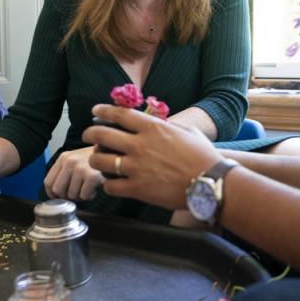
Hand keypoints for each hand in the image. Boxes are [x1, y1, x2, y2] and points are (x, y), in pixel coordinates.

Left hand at [44, 146, 104, 200]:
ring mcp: (80, 169)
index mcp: (63, 158)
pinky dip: (90, 196)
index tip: (59, 197)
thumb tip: (54, 194)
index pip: (48, 182)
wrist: (114, 152)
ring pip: (72, 195)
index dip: (52, 194)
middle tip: (77, 191)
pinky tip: (94, 187)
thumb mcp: (75, 159)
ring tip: (88, 186)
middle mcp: (70, 162)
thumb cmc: (94, 159)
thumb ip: (64, 172)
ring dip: (80, 195)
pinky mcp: (91, 177)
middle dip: (67, 196)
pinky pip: (84, 196)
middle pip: (58, 191)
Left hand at [84, 104, 221, 210]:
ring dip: (95, 160)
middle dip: (89, 134)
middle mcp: (140, 145)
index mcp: (152, 128)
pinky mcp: (137, 189)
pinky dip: (108, 185)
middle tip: (88, 136)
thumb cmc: (203, 156)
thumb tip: (156, 122)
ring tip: (98, 161)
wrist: (211, 182)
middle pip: (101, 135)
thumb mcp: (186, 131)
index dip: (102, 111)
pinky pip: (110, 186)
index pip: (119, 114)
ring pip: (99, 161)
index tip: (95, 112)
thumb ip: (167, 126)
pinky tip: (112, 184)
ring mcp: (136, 167)